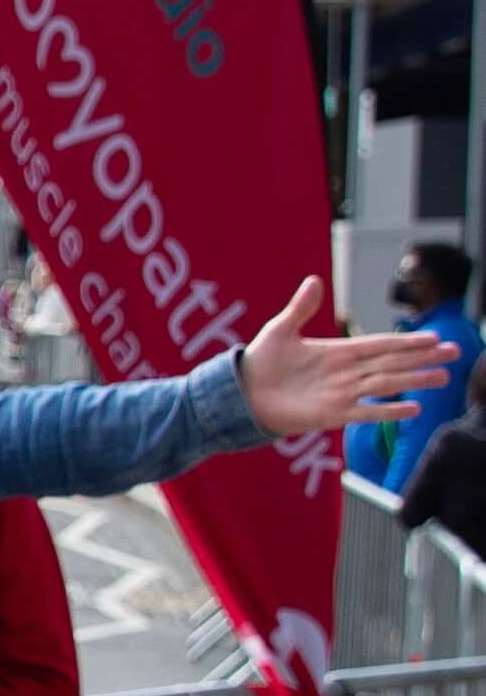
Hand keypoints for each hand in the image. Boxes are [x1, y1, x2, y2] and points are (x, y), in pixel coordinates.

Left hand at [236, 278, 462, 435]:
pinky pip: (366, 412)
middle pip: (392, 362)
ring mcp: (342, 394)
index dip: (407, 341)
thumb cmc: (261, 363)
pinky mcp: (332, 415)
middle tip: (454, 353)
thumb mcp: (280, 330)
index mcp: (339, 351)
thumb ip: (300, 308)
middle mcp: (347, 372)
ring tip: (443, 378)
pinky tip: (414, 409)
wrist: (241, 394)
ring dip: (414, 381)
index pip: (381, 344)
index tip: (434, 338)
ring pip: (386, 384)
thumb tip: (313, 280)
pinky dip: (389, 410)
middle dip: (423, 358)